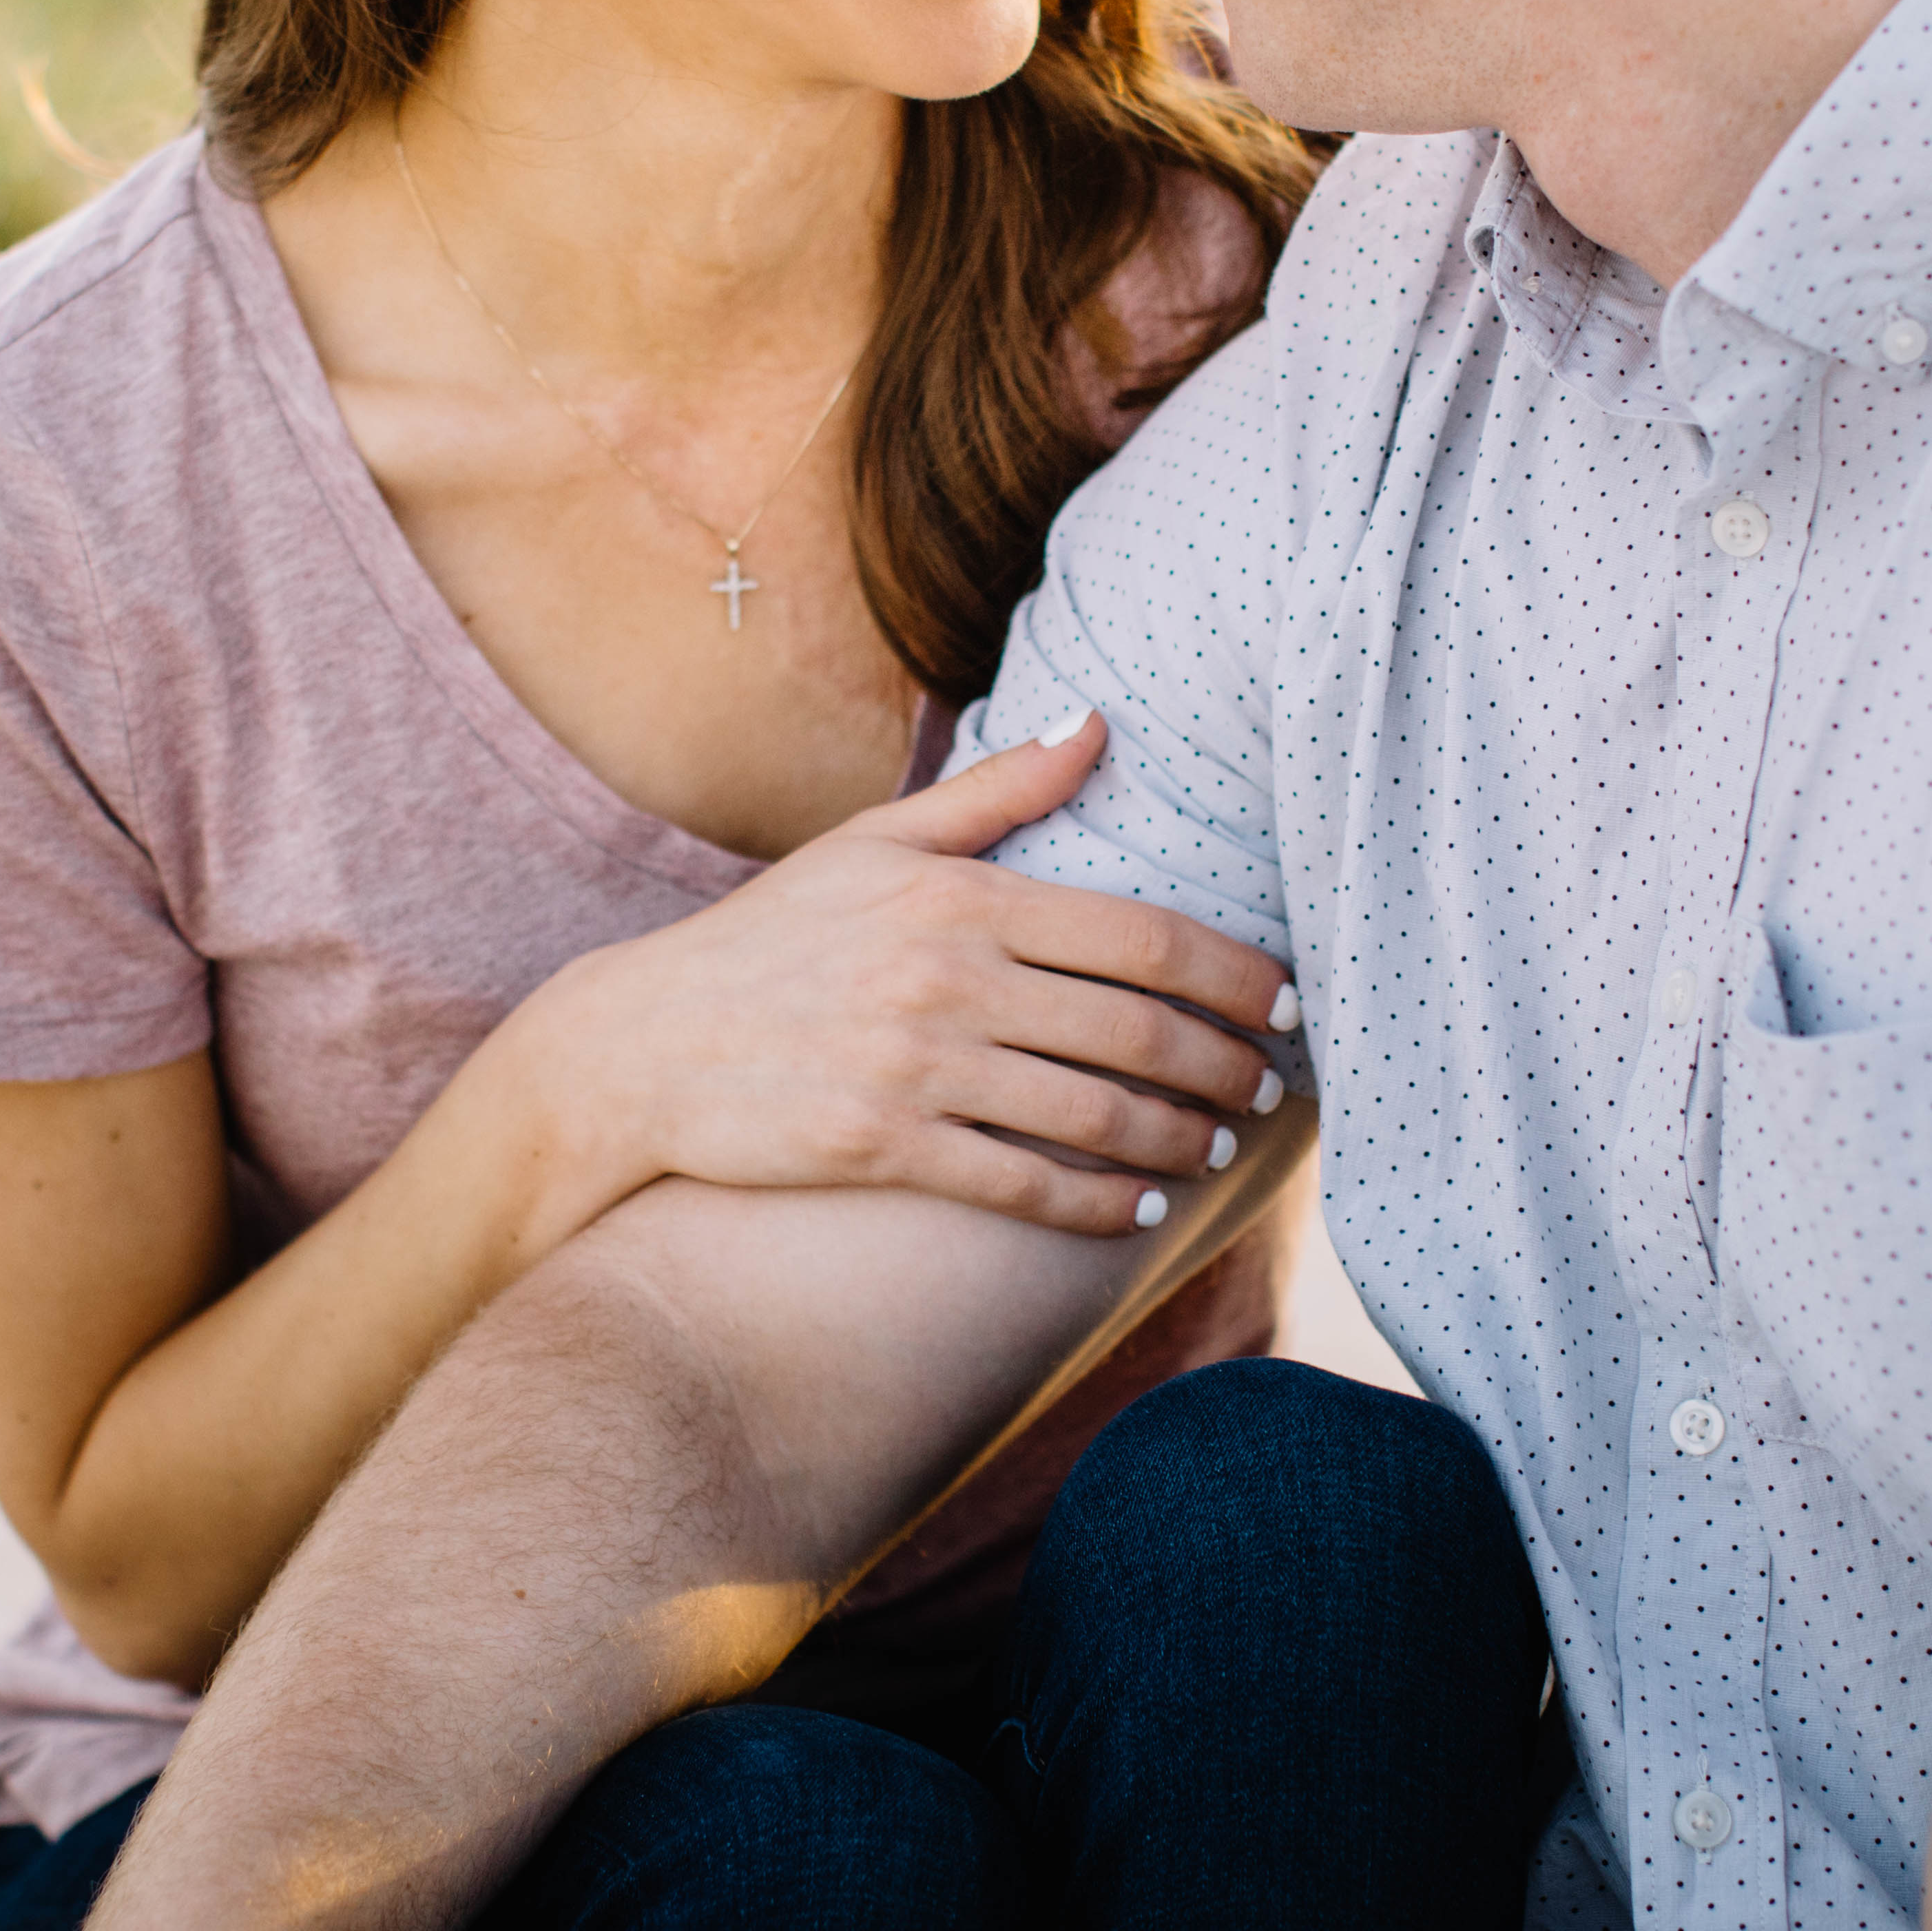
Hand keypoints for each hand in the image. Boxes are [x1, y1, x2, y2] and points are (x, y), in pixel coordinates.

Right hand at [489, 709, 1292, 1235]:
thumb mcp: (874, 841)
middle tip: (1270, 1083)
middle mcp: (947, 977)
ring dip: (1178, 1138)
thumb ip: (996, 789)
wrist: (641, 1044)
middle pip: (1139, 1030)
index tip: (1290, 1000)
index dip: (1237, 974)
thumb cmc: (771, 938)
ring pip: (1096, 1115)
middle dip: (1226, 1065)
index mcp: (959, 894)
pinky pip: (1024, 1186)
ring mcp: (915, 1067)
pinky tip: (1137, 1211)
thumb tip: (1098, 719)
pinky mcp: (883, 1148)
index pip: (1144, 934)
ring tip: (1215, 1145)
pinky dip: (1096, 1204)